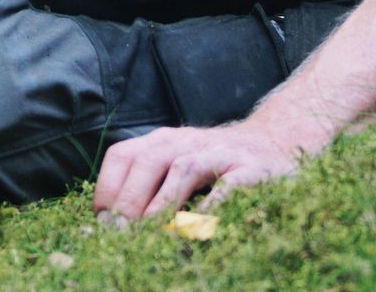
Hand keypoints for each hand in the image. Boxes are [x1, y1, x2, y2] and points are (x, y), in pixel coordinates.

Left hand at [93, 122, 300, 222]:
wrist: (274, 142)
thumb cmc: (215, 165)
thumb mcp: (178, 164)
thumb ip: (150, 186)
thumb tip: (113, 227)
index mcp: (163, 141)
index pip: (123, 154)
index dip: (108, 187)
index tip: (101, 222)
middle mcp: (187, 141)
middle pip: (149, 161)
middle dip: (129, 199)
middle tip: (119, 234)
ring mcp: (220, 152)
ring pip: (184, 168)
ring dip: (163, 202)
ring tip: (148, 233)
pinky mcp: (251, 170)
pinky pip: (229, 185)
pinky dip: (213, 205)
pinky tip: (200, 228)